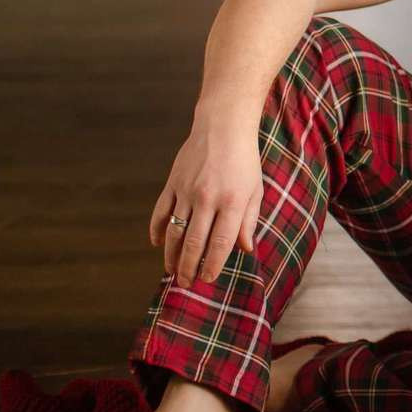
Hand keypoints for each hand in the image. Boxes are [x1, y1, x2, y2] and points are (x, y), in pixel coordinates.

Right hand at [150, 115, 262, 287]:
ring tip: (171, 271)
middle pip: (195, 242)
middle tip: (186, 284)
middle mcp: (208, 198)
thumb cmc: (244, 162)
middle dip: (189, 267)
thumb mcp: (255, 190)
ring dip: (171, 255)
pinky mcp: (172, 183)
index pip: (221, 242)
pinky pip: (160, 212)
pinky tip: (156, 244)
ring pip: (174, 231)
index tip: (208, 280)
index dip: (213, 264)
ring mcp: (187, 191)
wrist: (222, 127)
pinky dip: (156, 230)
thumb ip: (248, 221)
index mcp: (233, 202)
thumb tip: (244, 250)